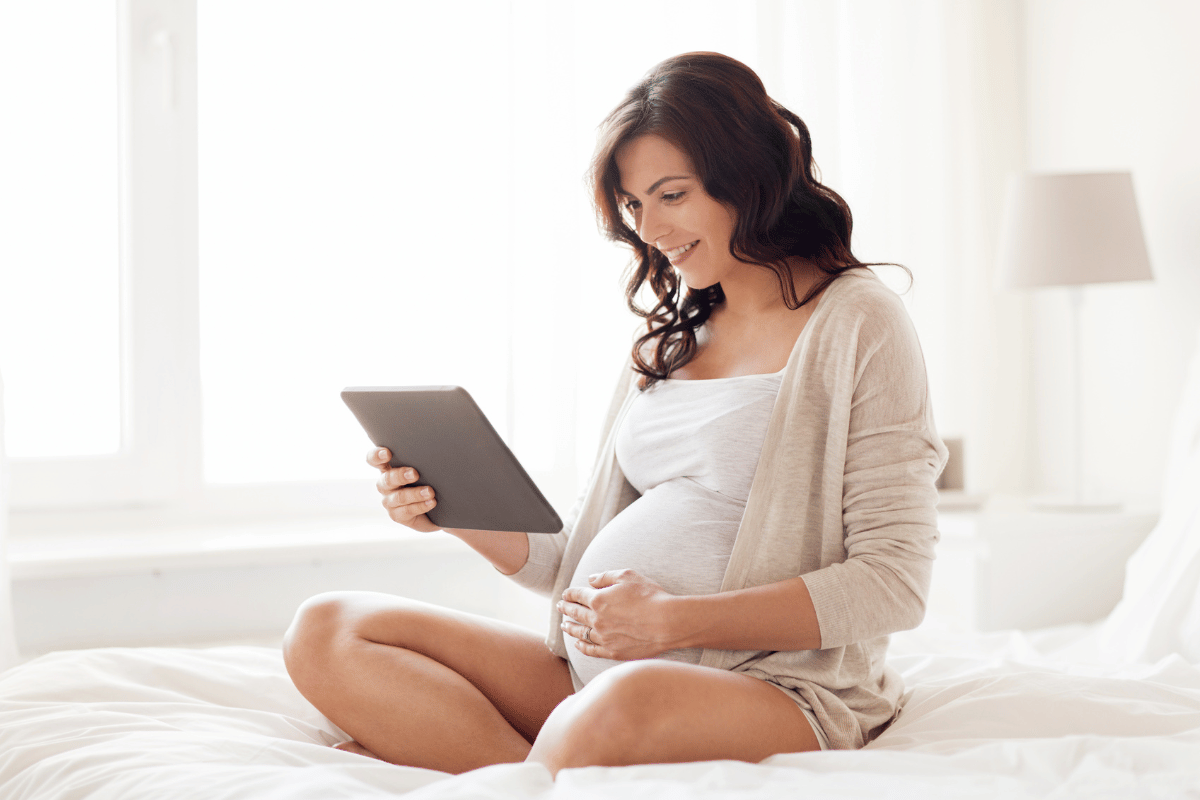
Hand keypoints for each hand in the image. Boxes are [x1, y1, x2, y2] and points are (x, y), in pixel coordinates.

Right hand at [369, 447, 440, 532]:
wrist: (437, 507)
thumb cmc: (429, 480)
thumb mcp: (424, 468)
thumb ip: (421, 459)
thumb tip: (436, 446)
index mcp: (388, 468)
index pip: (374, 460)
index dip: (377, 456)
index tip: (388, 453)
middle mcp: (385, 485)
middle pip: (386, 479)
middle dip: (400, 475)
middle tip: (415, 473)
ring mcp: (389, 501)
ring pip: (398, 497)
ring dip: (415, 493)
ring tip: (430, 491)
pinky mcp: (397, 515)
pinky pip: (407, 511)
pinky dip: (420, 506)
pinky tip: (431, 502)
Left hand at [558, 569, 677, 660]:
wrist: (666, 622)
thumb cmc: (650, 596)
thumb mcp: (627, 576)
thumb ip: (605, 576)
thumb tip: (590, 579)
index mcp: (598, 599)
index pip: (577, 595)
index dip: (569, 594)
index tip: (565, 594)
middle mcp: (596, 619)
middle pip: (576, 613)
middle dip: (566, 609)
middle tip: (560, 607)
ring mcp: (604, 637)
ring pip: (581, 632)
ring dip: (570, 628)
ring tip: (564, 626)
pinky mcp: (613, 651)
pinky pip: (591, 649)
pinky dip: (582, 646)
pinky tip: (578, 644)